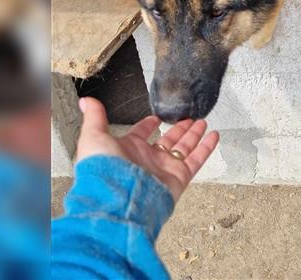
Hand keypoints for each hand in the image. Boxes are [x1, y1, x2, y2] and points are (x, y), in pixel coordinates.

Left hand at [75, 97, 218, 200]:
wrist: (117, 199)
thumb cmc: (103, 170)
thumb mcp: (94, 136)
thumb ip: (95, 117)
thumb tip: (86, 101)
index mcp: (129, 149)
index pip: (142, 133)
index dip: (149, 124)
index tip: (158, 117)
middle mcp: (148, 159)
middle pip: (168, 140)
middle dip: (179, 129)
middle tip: (190, 118)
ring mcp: (164, 168)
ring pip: (184, 148)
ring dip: (194, 135)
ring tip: (204, 122)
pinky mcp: (178, 178)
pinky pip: (196, 160)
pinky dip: (206, 148)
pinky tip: (214, 136)